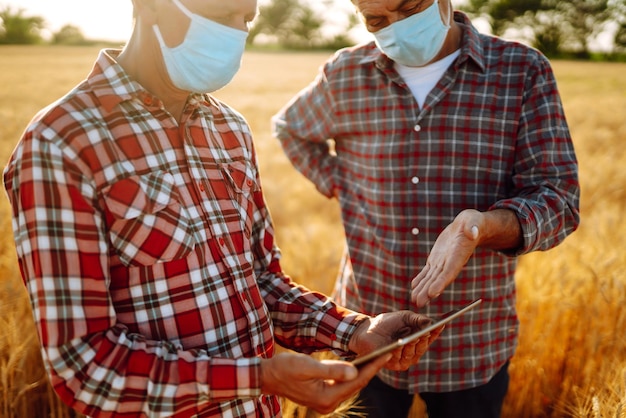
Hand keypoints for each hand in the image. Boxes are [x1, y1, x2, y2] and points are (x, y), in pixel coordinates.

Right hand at [260, 351, 391, 413]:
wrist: (266, 377)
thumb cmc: (284, 369)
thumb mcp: (307, 366)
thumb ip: (332, 369)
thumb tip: (355, 370)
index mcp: (326, 397)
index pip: (356, 380)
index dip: (373, 367)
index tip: (387, 354)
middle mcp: (328, 404)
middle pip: (356, 384)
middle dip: (372, 369)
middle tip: (388, 353)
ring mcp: (325, 402)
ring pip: (350, 385)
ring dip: (364, 372)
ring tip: (378, 358)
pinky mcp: (322, 397)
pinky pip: (343, 385)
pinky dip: (352, 374)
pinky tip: (359, 365)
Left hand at [348, 311, 441, 370]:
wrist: (367, 330)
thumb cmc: (386, 323)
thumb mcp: (404, 318)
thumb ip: (418, 319)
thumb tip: (431, 322)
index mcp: (418, 340)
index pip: (430, 336)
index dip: (436, 331)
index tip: (442, 323)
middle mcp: (414, 352)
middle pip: (423, 345)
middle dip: (426, 337)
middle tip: (429, 329)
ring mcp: (405, 359)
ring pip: (413, 352)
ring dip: (415, 343)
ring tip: (418, 334)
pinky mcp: (395, 365)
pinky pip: (401, 356)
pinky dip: (402, 349)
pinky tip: (403, 342)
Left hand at [411, 209, 481, 307]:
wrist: (468, 226)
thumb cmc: (473, 223)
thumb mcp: (474, 221)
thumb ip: (473, 227)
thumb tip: (473, 232)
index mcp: (459, 255)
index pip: (449, 271)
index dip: (441, 282)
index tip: (432, 293)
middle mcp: (450, 262)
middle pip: (438, 279)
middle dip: (428, 291)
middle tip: (418, 303)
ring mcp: (443, 262)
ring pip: (431, 277)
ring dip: (422, 288)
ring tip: (414, 299)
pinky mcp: (436, 259)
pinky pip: (428, 271)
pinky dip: (421, 278)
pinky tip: (414, 286)